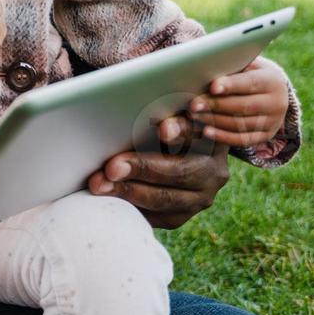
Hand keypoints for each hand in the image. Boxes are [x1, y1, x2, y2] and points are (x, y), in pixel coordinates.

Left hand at [86, 114, 229, 228]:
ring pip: (166, 199)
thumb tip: (125, 98)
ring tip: (99, 184)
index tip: (162, 129)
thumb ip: (158, 111)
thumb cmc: (159, 124)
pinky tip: (107, 198)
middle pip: (180, 171)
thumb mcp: (165, 114)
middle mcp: (214, 171)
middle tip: (112, 166)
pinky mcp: (181, 216)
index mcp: (213, 137)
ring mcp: (201, 197)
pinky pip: (156, 216)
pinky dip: (130, 206)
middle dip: (142, 168)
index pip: (200, 132)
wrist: (172, 157)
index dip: (182, 130)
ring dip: (128, 191)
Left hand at [187, 59, 287, 146]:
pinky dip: (224, 136)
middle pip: (243, 106)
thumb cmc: (249, 74)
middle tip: (193, 104)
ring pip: (241, 124)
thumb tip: (204, 67)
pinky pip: (243, 139)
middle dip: (216, 105)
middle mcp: (277, 103)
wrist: (273, 93)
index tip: (212, 87)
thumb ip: (231, 67)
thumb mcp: (246, 66)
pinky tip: (207, 131)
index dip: (230, 85)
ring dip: (215, 121)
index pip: (250, 83)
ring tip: (194, 116)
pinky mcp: (266, 135)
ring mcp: (273, 122)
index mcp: (272, 80)